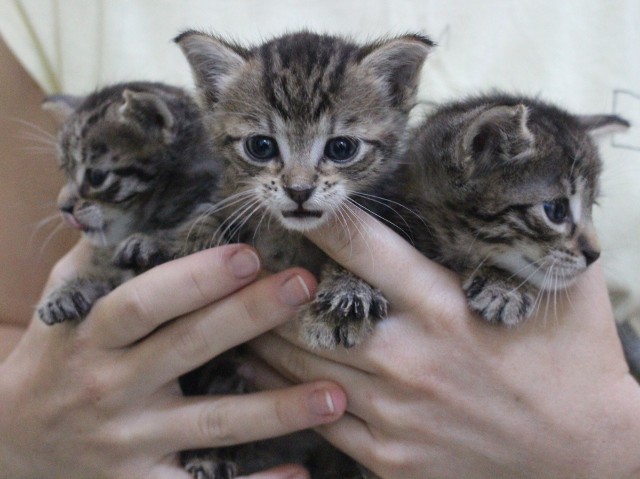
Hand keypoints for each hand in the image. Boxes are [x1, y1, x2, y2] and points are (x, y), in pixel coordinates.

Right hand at [0, 240, 345, 478]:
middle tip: (304, 286)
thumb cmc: (53, 360)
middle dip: (249, 316)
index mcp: (92, 336)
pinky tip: (302, 470)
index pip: (144, 302)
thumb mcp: (62, 303)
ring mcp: (130, 443)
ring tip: (336, 394)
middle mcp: (112, 388)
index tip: (248, 254)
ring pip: (213, 423)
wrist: (12, 445)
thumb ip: (98, 255)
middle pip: (189, 348)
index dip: (195, 279)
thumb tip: (135, 197)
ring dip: (277, 410)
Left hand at [249, 209, 639, 478]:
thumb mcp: (563, 286)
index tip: (294, 200)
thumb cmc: (571, 360)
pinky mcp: (387, 455)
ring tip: (230, 311)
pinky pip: (314, 415)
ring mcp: (391, 411)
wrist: (585, 451)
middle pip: (306, 309)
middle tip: (240, 262)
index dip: (321, 216)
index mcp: (442, 306)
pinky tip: (255, 370)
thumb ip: (533, 233)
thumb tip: (522, 184)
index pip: (362, 245)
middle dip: (267, 282)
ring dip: (259, 333)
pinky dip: (278, 390)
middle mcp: (407, 356)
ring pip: (297, 363)